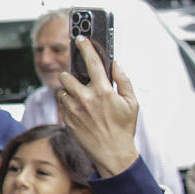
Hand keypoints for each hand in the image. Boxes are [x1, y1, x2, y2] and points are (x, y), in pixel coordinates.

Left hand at [55, 51, 142, 178]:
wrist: (112, 154)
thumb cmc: (124, 128)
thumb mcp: (132, 103)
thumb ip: (123, 81)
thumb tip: (116, 65)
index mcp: (103, 91)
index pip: (92, 62)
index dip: (86, 47)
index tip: (81, 39)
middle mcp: (86, 98)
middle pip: (67, 76)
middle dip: (71, 76)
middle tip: (80, 81)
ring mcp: (74, 110)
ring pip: (63, 91)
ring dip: (70, 92)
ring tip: (82, 99)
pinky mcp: (67, 120)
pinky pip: (62, 105)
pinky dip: (68, 105)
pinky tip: (80, 111)